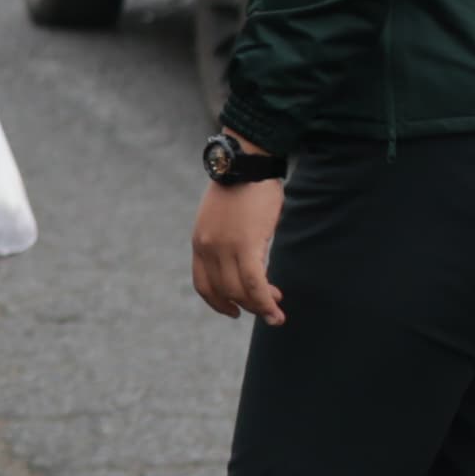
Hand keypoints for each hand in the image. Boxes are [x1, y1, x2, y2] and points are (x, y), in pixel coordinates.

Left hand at [190, 173, 285, 322]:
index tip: (233, 310)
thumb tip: (244, 258)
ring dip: (259, 306)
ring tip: (275, 310)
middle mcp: (207, 248)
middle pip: (223, 291)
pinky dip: (264, 300)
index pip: (202, 284)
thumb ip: (226, 239)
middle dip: (246, 305)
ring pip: (239, 291)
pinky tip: (275, 308)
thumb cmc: (241, 188)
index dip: (217, 302)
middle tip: (268, 306)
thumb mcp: (224, 218)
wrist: (246, 164)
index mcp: (199, 242)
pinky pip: (254, 283)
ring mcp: (224, 247)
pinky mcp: (245, 244)